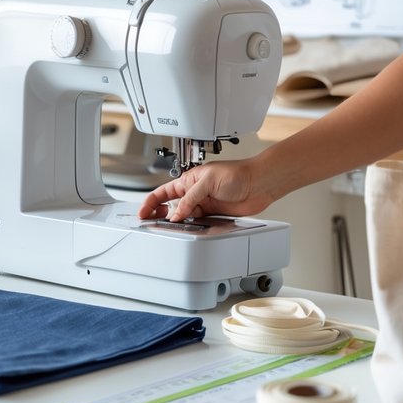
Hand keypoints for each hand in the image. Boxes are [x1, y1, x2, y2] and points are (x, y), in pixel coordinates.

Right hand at [138, 159, 277, 221]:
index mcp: (189, 180)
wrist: (259, 183)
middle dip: (159, 214)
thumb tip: (177, 214)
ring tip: (169, 227)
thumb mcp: (207, 182)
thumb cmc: (237, 173)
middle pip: (170, 205)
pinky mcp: (214, 213)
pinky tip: (188, 228)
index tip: (143, 213)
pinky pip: (198, 222)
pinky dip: (192, 227)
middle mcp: (195, 192)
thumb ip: (190, 199)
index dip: (151, 202)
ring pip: (184, 215)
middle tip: (150, 223)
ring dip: (177, 222)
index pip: (163, 192)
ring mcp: (204, 203)